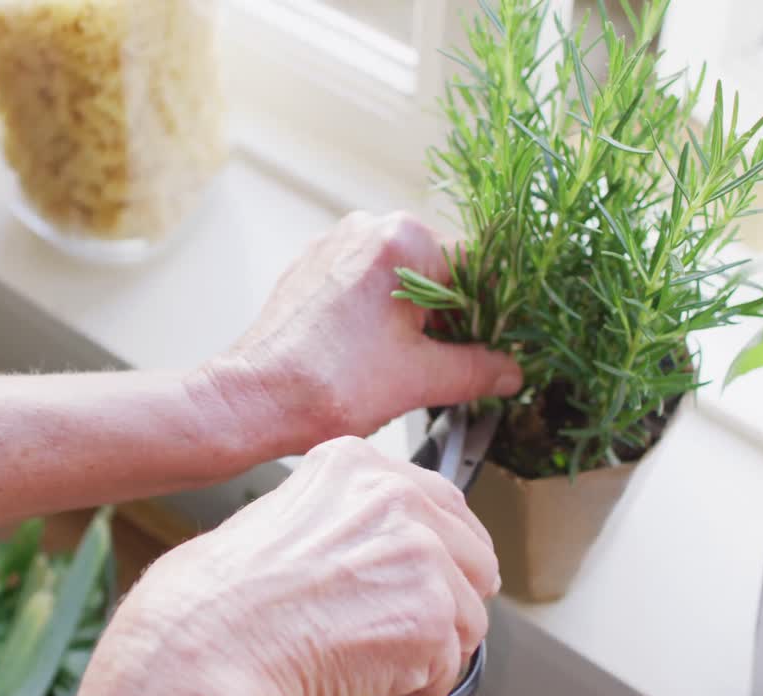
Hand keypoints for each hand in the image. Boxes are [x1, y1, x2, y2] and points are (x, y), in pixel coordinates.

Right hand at [73, 437, 498, 695]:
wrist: (204, 648)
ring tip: (358, 649)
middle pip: (472, 560)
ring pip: (466, 620)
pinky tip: (358, 671)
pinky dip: (410, 688)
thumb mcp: (281, 516)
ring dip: (423, 649)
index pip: (445, 503)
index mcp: (355, 465)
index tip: (418, 579)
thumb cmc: (215, 598)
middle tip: (383, 625)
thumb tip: (385, 552)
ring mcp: (418, 554)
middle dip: (439, 602)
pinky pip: (447, 671)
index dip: (438, 555)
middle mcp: (394, 497)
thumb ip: (347, 519)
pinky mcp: (429, 616)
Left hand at [202, 211, 521, 456]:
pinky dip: (381, 315)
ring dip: (417, 318)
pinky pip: (364, 285)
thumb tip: (509, 371)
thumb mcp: (421, 379)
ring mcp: (333, 247)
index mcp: (402, 239)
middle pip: (438, 270)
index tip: (499, 345)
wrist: (253, 400)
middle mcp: (366, 228)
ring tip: (416, 365)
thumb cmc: (327, 384)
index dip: (494, 311)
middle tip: (461, 363)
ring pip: (400, 278)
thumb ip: (478, 370)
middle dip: (454, 317)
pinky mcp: (311, 271)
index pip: (476, 266)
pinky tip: (379, 355)